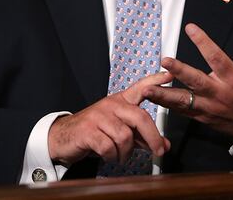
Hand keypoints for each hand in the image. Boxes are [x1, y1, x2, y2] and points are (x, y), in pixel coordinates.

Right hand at [48, 71, 172, 165]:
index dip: (154, 81)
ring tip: (120, 156)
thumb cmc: (94, 132)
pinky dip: (112, 156)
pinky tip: (109, 156)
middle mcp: (111, 105)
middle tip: (159, 150)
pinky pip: (109, 147)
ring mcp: (99, 117)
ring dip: (126, 153)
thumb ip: (142, 137)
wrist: (63, 137)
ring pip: (125, 137)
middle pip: (139, 117)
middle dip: (153, 137)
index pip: (140, 88)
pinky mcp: (88, 131)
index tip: (169, 75)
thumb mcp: (120, 132)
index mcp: (120, 102)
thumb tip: (165, 145)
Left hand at [143, 23, 232, 142]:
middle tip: (164, 61)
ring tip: (146, 88)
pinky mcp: (204, 117)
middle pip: (196, 81)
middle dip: (179, 71)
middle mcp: (220, 93)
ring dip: (164, 95)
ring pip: (184, 101)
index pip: (216, 58)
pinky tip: (154, 98)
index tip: (190, 28)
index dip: (203, 42)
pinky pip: (184, 111)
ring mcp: (210, 107)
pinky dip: (168, 105)